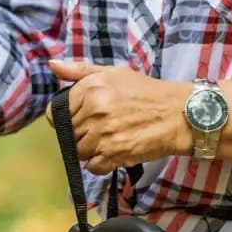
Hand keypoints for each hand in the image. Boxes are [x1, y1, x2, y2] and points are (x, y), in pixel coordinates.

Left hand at [49, 60, 192, 174]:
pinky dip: (101, 164)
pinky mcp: (115, 153)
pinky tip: (115, 151)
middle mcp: (95, 110)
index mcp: (91, 88)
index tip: (81, 118)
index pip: (57, 113)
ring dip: (91, 150)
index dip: (66, 118)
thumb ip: (79, 70)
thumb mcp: (113, 73)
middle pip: (68, 134)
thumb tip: (52, 65)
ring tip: (110, 138)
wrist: (178, 113)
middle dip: (81, 134)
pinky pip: (93, 167)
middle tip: (102, 128)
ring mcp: (104, 133)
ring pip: (79, 152)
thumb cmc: (145, 92)